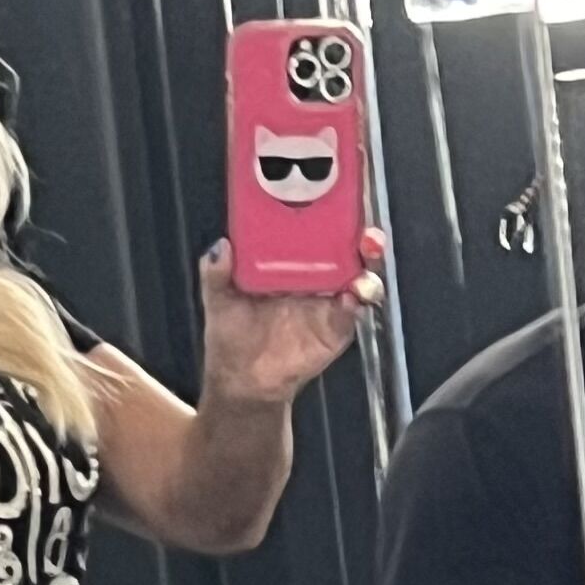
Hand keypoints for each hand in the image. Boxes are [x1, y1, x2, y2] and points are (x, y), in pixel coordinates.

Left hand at [198, 230, 384, 406]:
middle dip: (364, 238)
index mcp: (290, 263)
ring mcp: (330, 302)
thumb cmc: (231, 335)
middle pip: (349, 250)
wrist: (245, 381)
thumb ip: (216, 274)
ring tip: (366, 260)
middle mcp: (316, 277)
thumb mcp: (218, 300)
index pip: (317, 232)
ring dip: (368, 267)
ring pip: (361, 277)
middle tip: (366, 234)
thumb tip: (221, 246)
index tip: (340, 203)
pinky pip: (354, 310)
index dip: (333, 216)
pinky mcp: (338, 327)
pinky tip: (350, 297)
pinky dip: (357, 300)